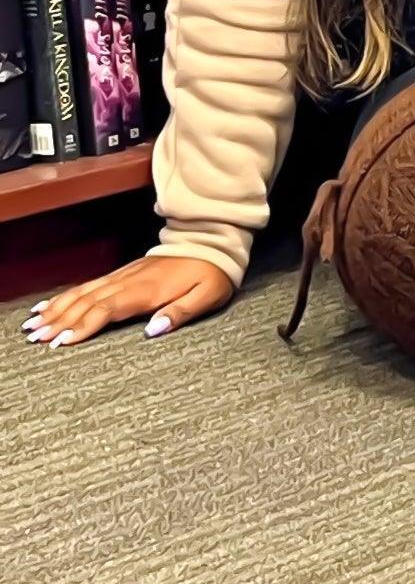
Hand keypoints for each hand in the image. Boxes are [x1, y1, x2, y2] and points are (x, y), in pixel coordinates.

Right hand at [19, 256, 233, 349]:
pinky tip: (51, 305)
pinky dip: (67, 296)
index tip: (62, 342)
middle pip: (89, 301)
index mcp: (149, 289)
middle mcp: (131, 281)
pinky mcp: (123, 274)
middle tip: (36, 338)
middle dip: (60, 320)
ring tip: (33, 325)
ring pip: (84, 292)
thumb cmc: (212, 273)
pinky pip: (90, 285)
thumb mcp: (208, 295)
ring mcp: (124, 275)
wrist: (212, 242)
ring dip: (58, 308)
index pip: (108, 308)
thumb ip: (181, 312)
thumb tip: (153, 331)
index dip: (84, 325)